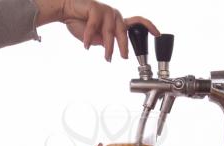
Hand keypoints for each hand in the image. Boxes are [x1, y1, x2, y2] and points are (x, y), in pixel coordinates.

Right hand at [35, 0, 159, 60]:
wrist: (66, 11)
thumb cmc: (80, 23)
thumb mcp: (96, 38)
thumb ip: (105, 42)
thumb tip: (111, 49)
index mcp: (117, 22)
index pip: (137, 22)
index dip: (149, 27)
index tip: (158, 34)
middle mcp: (114, 15)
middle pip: (124, 32)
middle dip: (124, 47)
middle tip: (123, 58)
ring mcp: (106, 11)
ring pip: (110, 32)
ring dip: (108, 47)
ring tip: (106, 57)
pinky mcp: (95, 8)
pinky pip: (94, 26)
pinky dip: (89, 37)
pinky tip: (85, 45)